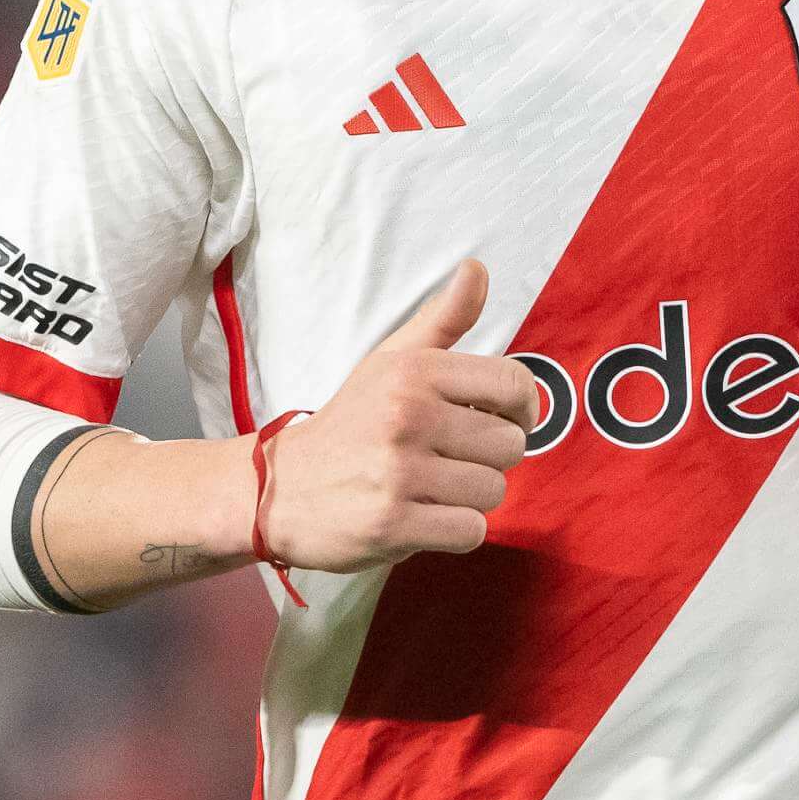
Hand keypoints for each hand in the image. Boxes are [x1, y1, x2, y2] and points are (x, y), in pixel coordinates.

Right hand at [261, 259, 545, 572]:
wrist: (277, 488)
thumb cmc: (350, 424)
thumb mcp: (390, 362)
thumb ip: (443, 319)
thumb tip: (478, 268)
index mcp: (414, 371)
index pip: (514, 384)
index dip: (522, 410)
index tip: (500, 422)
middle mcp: (407, 416)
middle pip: (510, 445)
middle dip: (489, 459)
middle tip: (452, 460)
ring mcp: (398, 472)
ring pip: (493, 491)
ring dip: (471, 497)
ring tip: (433, 488)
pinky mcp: (391, 524)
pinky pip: (470, 532)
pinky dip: (455, 530)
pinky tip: (425, 516)